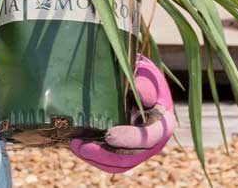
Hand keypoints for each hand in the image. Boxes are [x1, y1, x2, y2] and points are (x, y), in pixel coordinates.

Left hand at [70, 54, 174, 173]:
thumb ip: (144, 83)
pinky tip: (77, 145)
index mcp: (162, 123)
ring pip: (119, 163)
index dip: (130, 139)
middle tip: (83, 146)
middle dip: (106, 155)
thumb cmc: (142, 76)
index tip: (109, 135)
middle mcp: (152, 141)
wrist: (137, 80)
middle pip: (131, 157)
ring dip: (96, 158)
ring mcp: (137, 148)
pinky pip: (110, 160)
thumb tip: (138, 90)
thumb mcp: (146, 75)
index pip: (149, 137)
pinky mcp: (123, 149)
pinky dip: (94, 156)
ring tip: (76, 146)